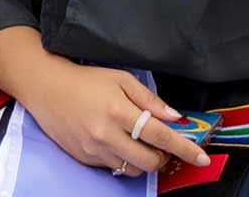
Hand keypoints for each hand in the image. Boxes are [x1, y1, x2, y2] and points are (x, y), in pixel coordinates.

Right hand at [12, 57, 209, 177]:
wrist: (46, 88)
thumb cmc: (86, 80)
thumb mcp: (121, 79)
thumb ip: (150, 100)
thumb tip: (174, 117)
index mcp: (119, 111)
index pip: (160, 136)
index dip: (185, 148)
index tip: (202, 157)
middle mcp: (106, 135)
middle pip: (148, 162)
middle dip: (163, 158)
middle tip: (162, 146)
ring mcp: (94, 150)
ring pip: (132, 169)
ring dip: (143, 161)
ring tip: (140, 143)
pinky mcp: (85, 158)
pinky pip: (113, 167)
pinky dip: (123, 159)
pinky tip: (119, 143)